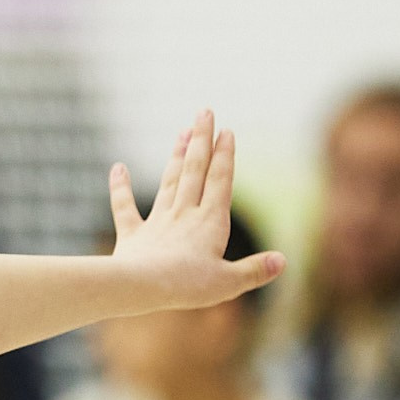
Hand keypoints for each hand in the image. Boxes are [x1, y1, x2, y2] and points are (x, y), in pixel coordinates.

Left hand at [108, 111, 284, 310]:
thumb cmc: (187, 287)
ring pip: (168, 182)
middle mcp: (184, 215)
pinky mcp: (132, 235)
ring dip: (175, 156)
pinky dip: (119, 187)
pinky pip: (124, 207)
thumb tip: (282, 261)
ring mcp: (157, 223)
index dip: (224, 156)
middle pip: (194, 171)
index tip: (226, 130)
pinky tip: (117, 167)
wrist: (140, 287)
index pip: (219, 182)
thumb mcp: (228, 282)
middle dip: (201, 140)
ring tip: (181, 132)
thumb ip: (254, 270)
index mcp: (210, 223)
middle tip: (204, 112)